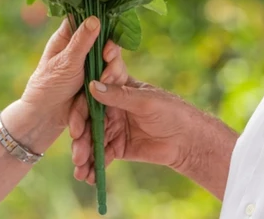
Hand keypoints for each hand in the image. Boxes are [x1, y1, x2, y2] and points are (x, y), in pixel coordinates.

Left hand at [19, 17, 125, 128]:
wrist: (47, 116)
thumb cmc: (49, 85)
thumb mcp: (66, 61)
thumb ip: (82, 41)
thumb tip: (95, 18)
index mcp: (67, 37)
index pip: (87, 20)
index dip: (100, 25)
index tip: (106, 38)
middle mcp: (80, 47)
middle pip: (105, 40)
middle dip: (111, 52)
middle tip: (108, 59)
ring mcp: (90, 63)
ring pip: (112, 59)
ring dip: (113, 68)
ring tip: (106, 79)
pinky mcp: (97, 79)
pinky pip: (113, 74)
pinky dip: (113, 79)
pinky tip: (109, 85)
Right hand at [69, 75, 198, 183]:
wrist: (187, 141)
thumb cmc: (171, 111)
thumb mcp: (145, 101)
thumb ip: (119, 95)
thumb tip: (93, 86)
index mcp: (116, 90)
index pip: (90, 97)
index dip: (80, 111)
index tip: (75, 128)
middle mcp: (110, 108)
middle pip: (87, 122)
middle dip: (80, 140)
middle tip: (78, 155)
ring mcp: (112, 128)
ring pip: (92, 141)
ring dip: (84, 156)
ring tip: (80, 171)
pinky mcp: (117, 147)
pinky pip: (101, 156)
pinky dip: (94, 167)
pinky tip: (89, 177)